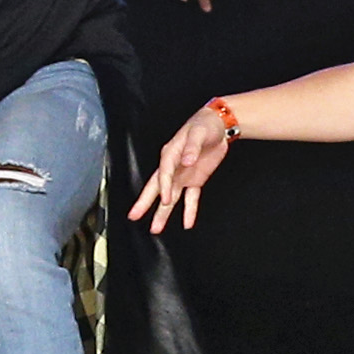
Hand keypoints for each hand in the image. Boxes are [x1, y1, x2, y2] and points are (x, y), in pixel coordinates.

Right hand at [133, 105, 232, 230]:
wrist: (219, 125)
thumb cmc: (204, 125)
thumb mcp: (198, 132)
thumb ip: (192, 147)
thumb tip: (186, 160)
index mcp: (170, 154)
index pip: (164, 173)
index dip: (164, 187)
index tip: (165, 199)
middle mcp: (173, 167)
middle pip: (157, 188)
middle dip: (146, 203)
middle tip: (134, 216)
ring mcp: (183, 175)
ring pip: (171, 197)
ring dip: (163, 212)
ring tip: (155, 228)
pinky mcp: (195, 180)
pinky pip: (191, 198)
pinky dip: (189, 211)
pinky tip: (187, 223)